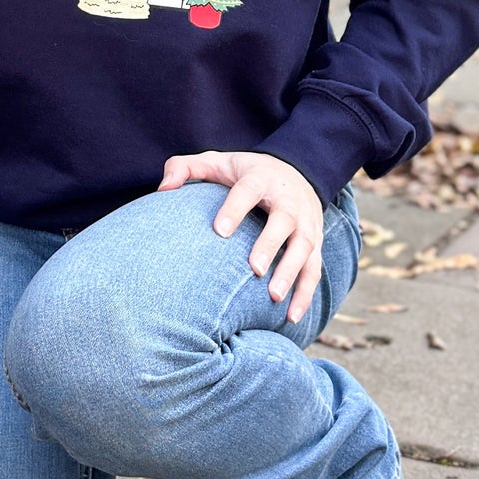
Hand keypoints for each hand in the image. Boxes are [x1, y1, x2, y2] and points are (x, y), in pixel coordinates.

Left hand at [158, 151, 323, 324]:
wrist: (297, 170)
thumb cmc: (245, 172)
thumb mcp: (216, 162)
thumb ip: (184, 168)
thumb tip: (162, 190)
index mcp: (260, 179)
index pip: (247, 191)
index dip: (234, 209)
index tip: (219, 231)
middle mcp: (288, 200)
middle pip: (283, 221)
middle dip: (271, 245)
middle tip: (255, 269)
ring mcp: (306, 222)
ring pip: (304, 247)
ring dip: (291, 273)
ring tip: (274, 298)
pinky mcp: (316, 242)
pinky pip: (314, 269)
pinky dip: (306, 293)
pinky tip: (292, 316)